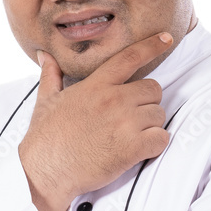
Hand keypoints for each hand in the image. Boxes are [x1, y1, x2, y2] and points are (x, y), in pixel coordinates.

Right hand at [18, 32, 173, 210]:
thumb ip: (51, 76)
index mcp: (95, 86)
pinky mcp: (131, 148)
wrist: (44, 171)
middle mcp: (113, 100)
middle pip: (153, 89)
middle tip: (130, 117)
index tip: (167, 38)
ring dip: (150, 126)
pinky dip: (155, 145)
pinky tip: (139, 150)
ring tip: (129, 137)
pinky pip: (161, 139)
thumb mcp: (45, 101)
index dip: (151, 46)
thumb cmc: (44, 138)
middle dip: (146, 102)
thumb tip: (44, 55)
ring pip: (159, 115)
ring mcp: (124, 123)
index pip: (128, 58)